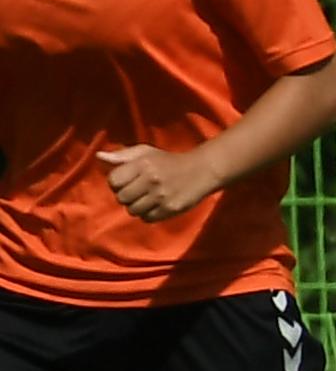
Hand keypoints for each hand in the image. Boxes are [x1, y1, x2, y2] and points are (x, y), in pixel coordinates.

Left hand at [102, 143, 224, 220]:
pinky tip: (156, 206)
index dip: (117, 183)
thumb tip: (98, 157)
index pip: (114, 181)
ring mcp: (161, 196)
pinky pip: (147, 218)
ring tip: (147, 199)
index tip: (127, 181)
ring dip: (137, 206)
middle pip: (122, 198)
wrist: (202, 170)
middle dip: (126, 196)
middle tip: (138, 191)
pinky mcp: (170, 208)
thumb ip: (122, 156)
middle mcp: (151, 180)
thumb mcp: (145, 152)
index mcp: (143, 164)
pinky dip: (148, 214)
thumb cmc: (168, 161)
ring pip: (133, 210)